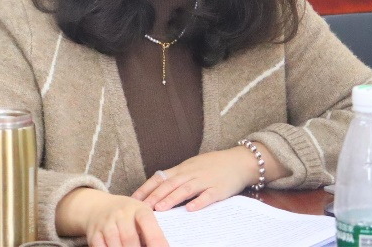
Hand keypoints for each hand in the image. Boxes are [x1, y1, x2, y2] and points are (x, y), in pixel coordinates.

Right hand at [56, 188, 167, 246]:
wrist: (99, 207)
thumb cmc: (128, 215)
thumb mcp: (140, 215)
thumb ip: (149, 230)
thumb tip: (161, 246)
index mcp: (138, 209)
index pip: (147, 221)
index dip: (156, 239)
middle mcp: (121, 214)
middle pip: (130, 239)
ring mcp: (106, 223)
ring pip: (116, 245)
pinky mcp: (94, 233)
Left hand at [130, 147, 259, 213]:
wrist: (239, 161)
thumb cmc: (213, 166)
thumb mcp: (192, 167)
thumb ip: (176, 177)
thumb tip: (156, 190)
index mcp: (182, 169)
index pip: (160, 178)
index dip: (146, 188)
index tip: (132, 199)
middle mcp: (191, 173)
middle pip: (169, 184)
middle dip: (154, 196)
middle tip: (141, 208)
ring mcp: (205, 180)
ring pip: (185, 189)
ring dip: (171, 199)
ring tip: (159, 209)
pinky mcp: (218, 189)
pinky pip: (207, 196)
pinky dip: (199, 202)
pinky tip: (190, 209)